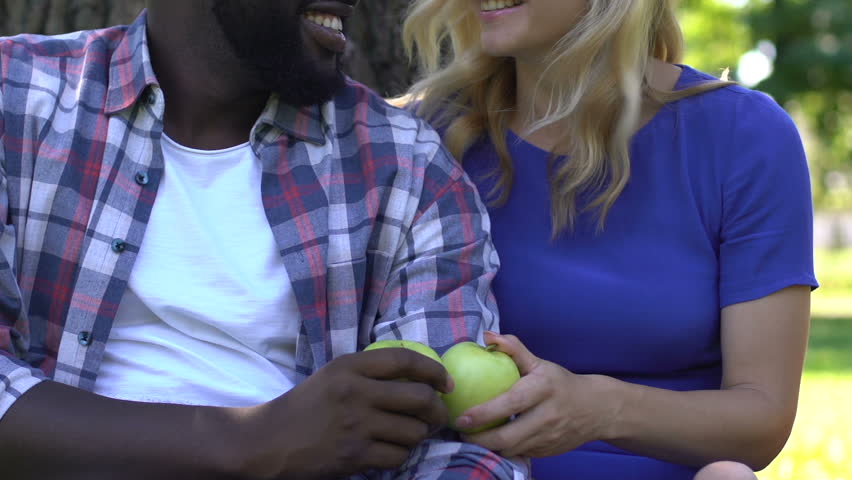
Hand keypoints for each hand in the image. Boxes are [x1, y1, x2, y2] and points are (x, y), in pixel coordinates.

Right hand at [232, 348, 452, 478]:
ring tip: (410, 435)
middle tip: (437, 415)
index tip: (446, 382)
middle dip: (437, 409)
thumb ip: (369, 372)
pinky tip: (391, 451)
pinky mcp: (355, 455)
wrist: (269, 442)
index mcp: (350, 366)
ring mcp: (356, 425)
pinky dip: (401, 455)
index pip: (405, 360)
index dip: (434, 370)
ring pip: (414, 431)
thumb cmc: (305, 407)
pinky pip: (398, 456)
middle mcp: (356, 392)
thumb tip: (418, 377)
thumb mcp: (333, 375)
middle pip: (420, 397)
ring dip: (418, 436)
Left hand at [456, 332, 616, 457]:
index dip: (484, 413)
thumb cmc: (560, 383)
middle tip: (460, 433)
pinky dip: (503, 450)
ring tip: (471, 438)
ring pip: (511, 449)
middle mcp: (547, 416)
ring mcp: (548, 438)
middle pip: (508, 436)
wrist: (596, 409)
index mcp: (543, 389)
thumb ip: (513, 349)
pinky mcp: (548, 452)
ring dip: (489, 447)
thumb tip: (487, 335)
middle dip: (479, 440)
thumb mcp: (539, 363)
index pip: (510, 403)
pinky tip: (491, 443)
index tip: (461, 418)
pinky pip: (520, 454)